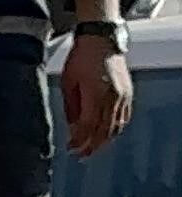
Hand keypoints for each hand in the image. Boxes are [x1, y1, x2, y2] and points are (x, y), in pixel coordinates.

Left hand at [67, 37, 134, 158]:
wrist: (101, 41)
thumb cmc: (80, 59)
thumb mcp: (68, 82)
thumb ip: (71, 107)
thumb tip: (72, 128)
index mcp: (95, 94)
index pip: (88, 126)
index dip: (80, 140)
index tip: (71, 149)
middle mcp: (112, 97)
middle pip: (103, 130)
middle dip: (92, 145)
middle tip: (81, 155)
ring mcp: (123, 96)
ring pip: (116, 126)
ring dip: (104, 140)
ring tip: (92, 148)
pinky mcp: (128, 94)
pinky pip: (123, 118)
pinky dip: (114, 129)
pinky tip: (105, 134)